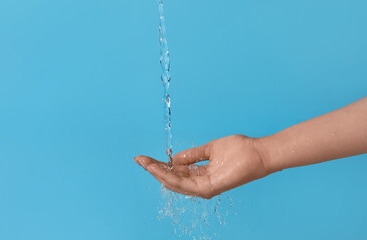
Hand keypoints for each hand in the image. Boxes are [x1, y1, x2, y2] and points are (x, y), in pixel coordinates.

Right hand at [134, 135, 271, 198]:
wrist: (257, 153)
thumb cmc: (238, 150)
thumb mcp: (209, 150)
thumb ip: (192, 155)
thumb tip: (174, 158)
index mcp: (201, 175)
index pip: (176, 172)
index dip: (160, 165)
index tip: (146, 157)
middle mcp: (201, 184)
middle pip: (172, 179)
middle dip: (154, 169)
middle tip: (139, 159)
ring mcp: (204, 188)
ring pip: (175, 182)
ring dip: (158, 173)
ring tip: (144, 163)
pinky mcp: (208, 187)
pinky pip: (184, 183)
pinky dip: (169, 175)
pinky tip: (158, 168)